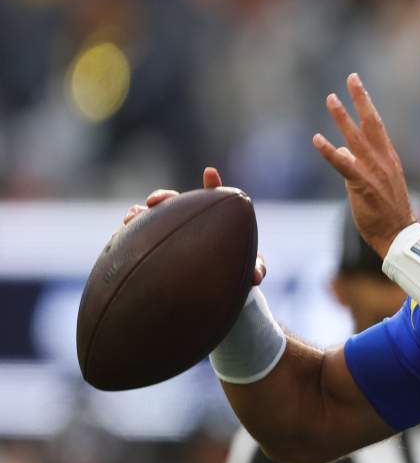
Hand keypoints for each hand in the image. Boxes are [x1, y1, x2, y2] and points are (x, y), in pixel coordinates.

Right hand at [121, 167, 267, 284]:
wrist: (213, 290)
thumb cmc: (234, 273)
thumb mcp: (247, 271)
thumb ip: (256, 270)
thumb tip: (256, 277)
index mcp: (212, 221)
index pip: (212, 198)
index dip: (212, 185)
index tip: (210, 173)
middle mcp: (187, 223)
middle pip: (172, 203)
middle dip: (162, 198)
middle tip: (155, 201)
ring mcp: (167, 234)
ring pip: (149, 218)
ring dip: (138, 214)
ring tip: (132, 218)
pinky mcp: (150, 249)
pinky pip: (134, 239)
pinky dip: (125, 234)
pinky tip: (119, 236)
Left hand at [314, 73, 415, 257]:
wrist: (398, 235)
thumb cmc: (386, 213)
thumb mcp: (374, 183)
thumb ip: (356, 164)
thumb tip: (341, 150)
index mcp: (387, 159)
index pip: (376, 125)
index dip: (366, 103)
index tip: (356, 84)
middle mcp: (383, 161)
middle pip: (372, 124)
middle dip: (361, 99)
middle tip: (352, 78)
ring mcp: (375, 173)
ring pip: (357, 140)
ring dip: (343, 118)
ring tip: (331, 99)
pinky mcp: (364, 186)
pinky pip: (344, 166)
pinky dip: (330, 152)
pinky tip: (317, 140)